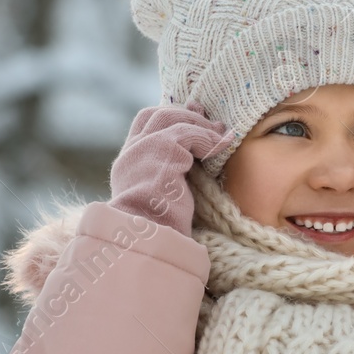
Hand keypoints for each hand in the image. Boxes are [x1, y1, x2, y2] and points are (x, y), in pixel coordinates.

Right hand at [108, 102, 234, 234]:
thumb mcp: (164, 198)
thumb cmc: (162, 229)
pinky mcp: (160, 150)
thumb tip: (193, 162)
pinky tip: (223, 144)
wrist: (148, 239)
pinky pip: (187, 132)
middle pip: (157, 116)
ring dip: (201, 125)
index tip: (194, 116)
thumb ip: (173, 176)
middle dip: (187, 114)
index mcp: (129, 164)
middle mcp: (132, 153)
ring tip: (223, 133)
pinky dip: (208, 136)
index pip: (145, 126)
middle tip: (212, 119)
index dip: (170, 118)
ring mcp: (143, 149)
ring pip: (172, 119)